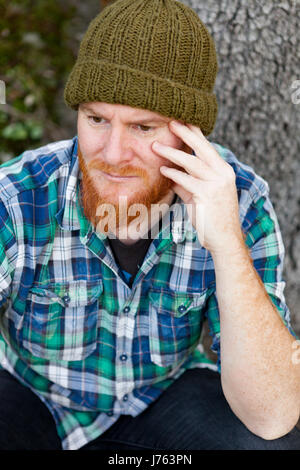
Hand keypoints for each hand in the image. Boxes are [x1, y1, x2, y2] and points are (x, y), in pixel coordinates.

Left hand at [152, 121, 244, 254]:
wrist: (224, 239)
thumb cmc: (212, 219)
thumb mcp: (199, 197)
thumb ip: (187, 184)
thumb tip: (171, 174)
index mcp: (224, 171)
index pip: (208, 147)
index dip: (195, 133)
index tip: (183, 121)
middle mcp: (223, 174)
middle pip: (202, 148)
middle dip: (186, 133)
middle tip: (171, 122)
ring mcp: (216, 184)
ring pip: (191, 162)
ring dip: (171, 153)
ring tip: (155, 146)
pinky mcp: (206, 195)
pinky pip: (186, 180)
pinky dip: (173, 174)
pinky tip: (163, 170)